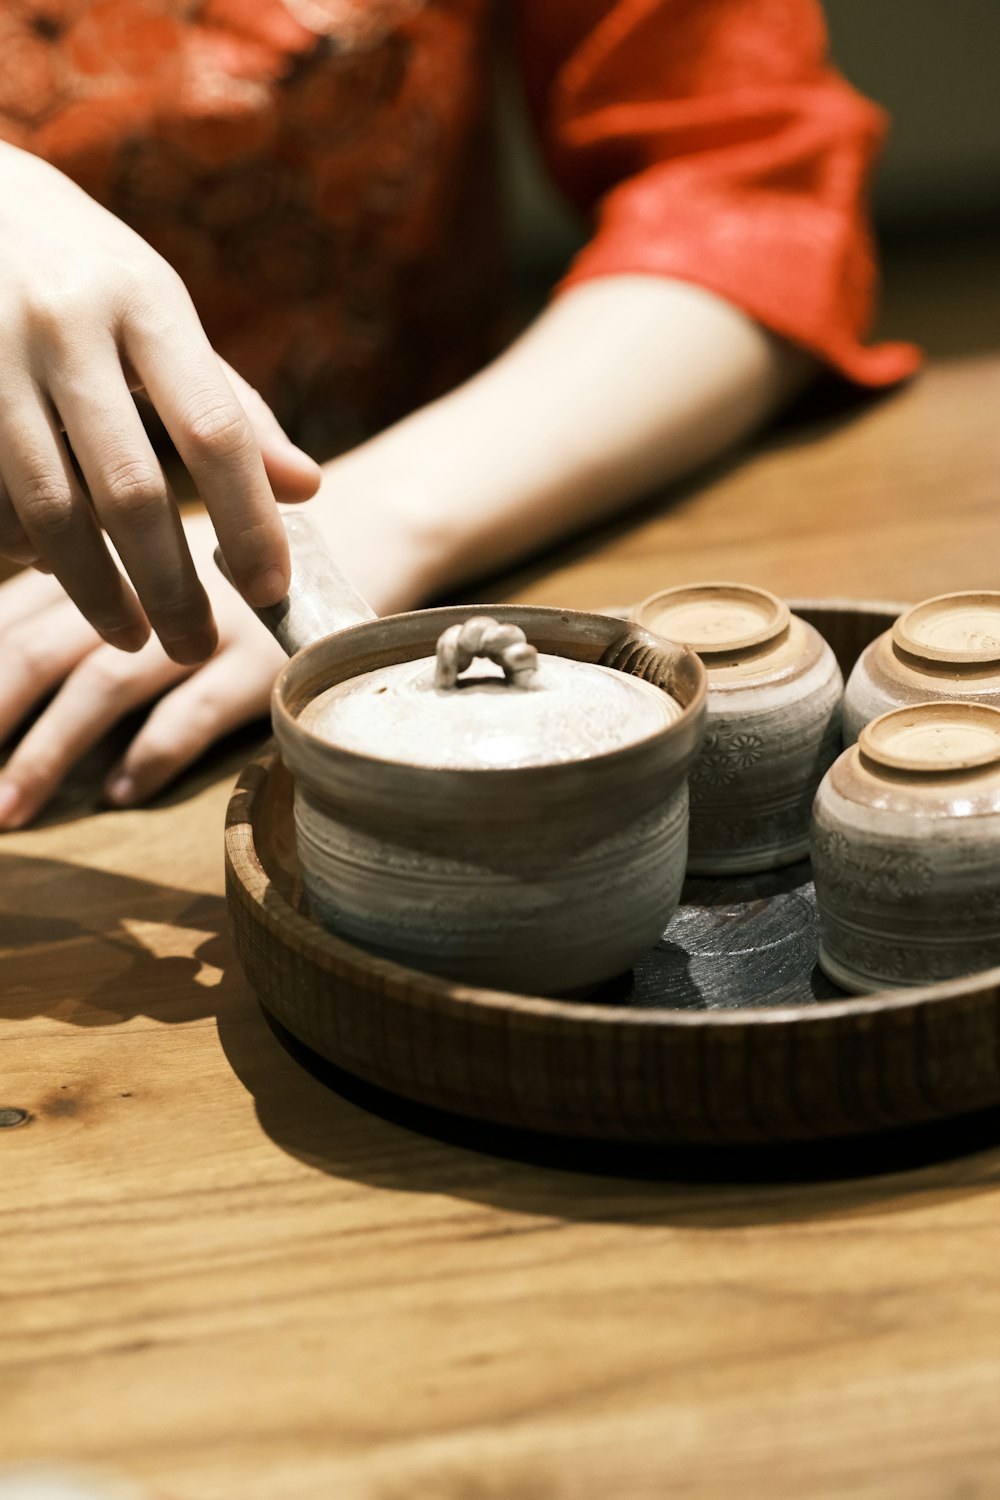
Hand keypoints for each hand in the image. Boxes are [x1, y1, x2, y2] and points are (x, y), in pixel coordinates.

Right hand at [0, 143, 320, 662]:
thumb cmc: (85, 272)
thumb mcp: (161, 311)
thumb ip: (230, 401)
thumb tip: (306, 489)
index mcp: (143, 297)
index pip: (213, 428)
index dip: (247, 520)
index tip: (273, 590)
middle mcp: (63, 324)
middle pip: (129, 489)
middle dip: (170, 586)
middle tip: (195, 646)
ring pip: (50, 510)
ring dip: (95, 591)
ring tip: (134, 638)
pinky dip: (30, 550)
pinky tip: (62, 573)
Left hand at [0, 510, 286, 828]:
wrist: (362, 531)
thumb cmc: (240, 567)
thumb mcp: (154, 571)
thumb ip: (86, 607)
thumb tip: (8, 669)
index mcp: (107, 563)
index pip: (9, 622)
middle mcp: (145, 588)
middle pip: (36, 652)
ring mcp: (204, 621)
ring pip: (104, 682)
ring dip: (47, 751)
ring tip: (9, 809)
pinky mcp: (263, 658)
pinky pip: (195, 709)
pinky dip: (152, 751)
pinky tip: (119, 792)